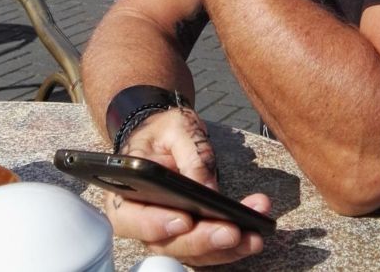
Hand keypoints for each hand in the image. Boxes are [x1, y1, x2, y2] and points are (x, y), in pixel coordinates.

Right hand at [104, 108, 270, 265]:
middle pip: (167, 243)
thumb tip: (208, 188)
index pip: (132, 218)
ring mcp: (166, 232)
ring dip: (225, 249)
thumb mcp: (176, 127)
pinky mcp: (188, 235)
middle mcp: (142, 220)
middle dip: (202, 240)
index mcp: (125, 191)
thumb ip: (191, 154)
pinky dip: (232, 245)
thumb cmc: (163, 131)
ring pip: (191, 252)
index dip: (156, 224)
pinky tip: (254, 233)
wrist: (164, 136)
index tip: (185, 220)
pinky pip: (207, 249)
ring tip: (254, 236)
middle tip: (233, 231)